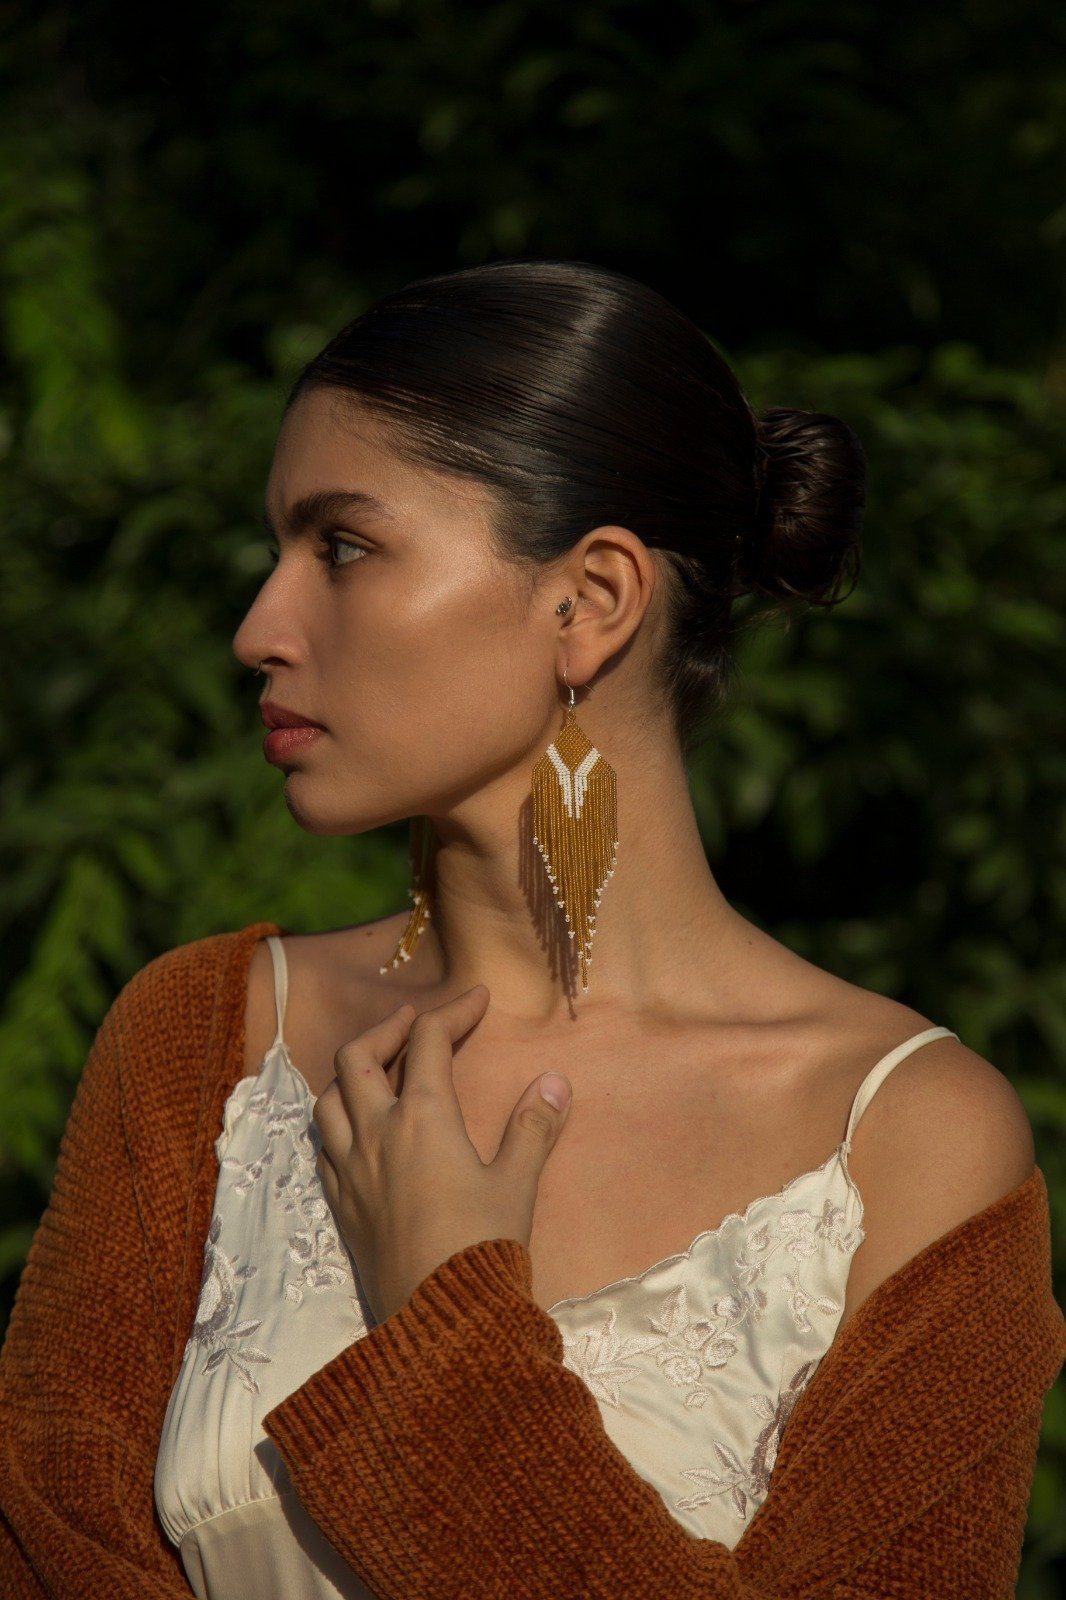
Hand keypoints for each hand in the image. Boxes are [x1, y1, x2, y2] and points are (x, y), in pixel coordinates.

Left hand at [311, 985, 572, 1324]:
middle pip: (359, 1058)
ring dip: (351, 1074)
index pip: (429, 1042)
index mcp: (423, 1118)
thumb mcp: (517, 1184)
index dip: (453, 1011)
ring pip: (329, 1101)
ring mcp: (351, 1171)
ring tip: (378, 1070)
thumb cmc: (483, 1248)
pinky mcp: (341, 1206)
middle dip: (387, 1029)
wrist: (439, 1321)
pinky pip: (324, 1148)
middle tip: (415, 1022)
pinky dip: (337, 1123)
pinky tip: (357, 1133)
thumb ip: (533, 1127)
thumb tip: (555, 1080)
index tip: (477, 999)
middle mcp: (377, 1134)